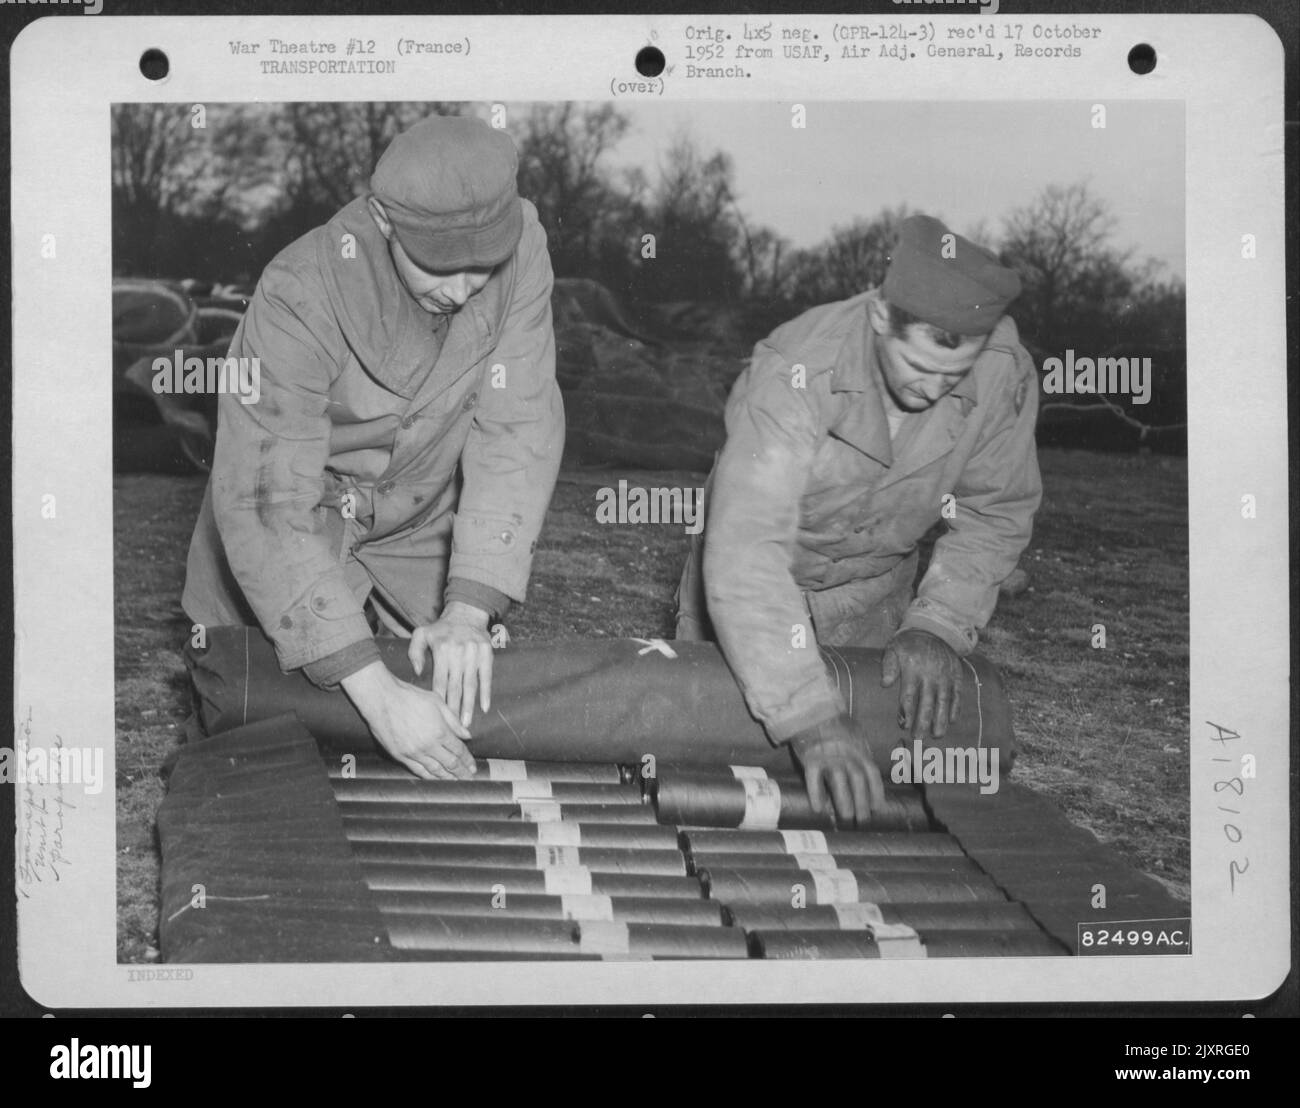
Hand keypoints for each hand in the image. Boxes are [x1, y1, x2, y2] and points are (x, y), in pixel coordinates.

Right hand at [342, 661, 475, 779]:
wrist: (381, 699)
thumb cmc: (410, 696)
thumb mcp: (437, 702)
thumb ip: (453, 721)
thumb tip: (468, 735)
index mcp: (440, 731)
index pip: (459, 751)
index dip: (468, 760)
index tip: (473, 767)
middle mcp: (428, 745)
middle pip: (450, 764)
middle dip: (462, 773)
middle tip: (470, 779)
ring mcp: (413, 753)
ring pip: (435, 771)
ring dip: (448, 778)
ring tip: (456, 783)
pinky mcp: (400, 756)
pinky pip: (418, 771)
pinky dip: (429, 777)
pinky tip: (436, 780)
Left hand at [408, 601, 493, 728]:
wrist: (466, 613)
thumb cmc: (441, 628)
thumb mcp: (421, 634)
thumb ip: (415, 652)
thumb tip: (417, 672)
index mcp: (442, 649)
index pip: (439, 680)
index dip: (439, 700)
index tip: (437, 718)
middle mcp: (458, 652)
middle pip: (455, 686)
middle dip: (453, 709)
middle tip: (452, 729)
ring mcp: (474, 653)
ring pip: (471, 685)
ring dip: (469, 706)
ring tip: (466, 723)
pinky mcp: (487, 654)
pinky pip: (487, 677)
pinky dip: (486, 693)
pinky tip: (485, 707)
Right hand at [790, 714, 885, 828]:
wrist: (810, 711)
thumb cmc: (833, 724)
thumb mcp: (854, 734)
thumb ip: (862, 752)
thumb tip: (869, 771)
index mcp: (859, 749)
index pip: (872, 773)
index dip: (876, 792)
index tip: (877, 808)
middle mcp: (846, 754)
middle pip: (858, 780)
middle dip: (862, 802)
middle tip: (863, 820)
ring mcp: (828, 756)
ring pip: (839, 781)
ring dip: (844, 801)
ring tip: (846, 817)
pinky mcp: (810, 758)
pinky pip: (814, 779)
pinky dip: (816, 794)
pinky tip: (818, 808)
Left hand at [881, 629, 962, 740]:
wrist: (934, 629)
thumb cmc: (909, 643)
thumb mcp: (894, 648)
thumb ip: (889, 666)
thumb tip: (884, 684)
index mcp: (913, 669)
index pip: (908, 695)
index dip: (906, 711)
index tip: (903, 725)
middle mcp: (930, 675)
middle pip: (926, 702)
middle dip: (923, 722)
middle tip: (919, 738)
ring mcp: (945, 676)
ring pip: (943, 701)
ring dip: (940, 719)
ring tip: (937, 735)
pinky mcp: (956, 675)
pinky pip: (957, 694)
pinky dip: (955, 708)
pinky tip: (952, 721)